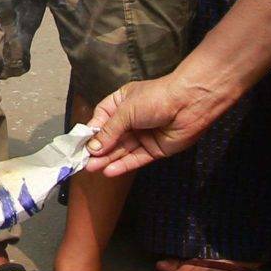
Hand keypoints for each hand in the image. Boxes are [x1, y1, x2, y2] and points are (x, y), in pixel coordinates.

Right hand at [80, 70, 232, 178]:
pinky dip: (123, 165)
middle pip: (111, 138)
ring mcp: (143, 135)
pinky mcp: (154, 149)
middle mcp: (131, 120)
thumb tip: (92, 148)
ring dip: (107, 160)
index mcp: (122, 103)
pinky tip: (109, 171)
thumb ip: (109, 131)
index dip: (91, 132)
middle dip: (98, 150)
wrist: (190, 103)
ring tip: (91, 168)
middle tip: (83, 162)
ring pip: (122, 150)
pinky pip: (136, 158)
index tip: (79, 144)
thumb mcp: (126, 111)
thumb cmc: (155, 98)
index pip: (101, 119)